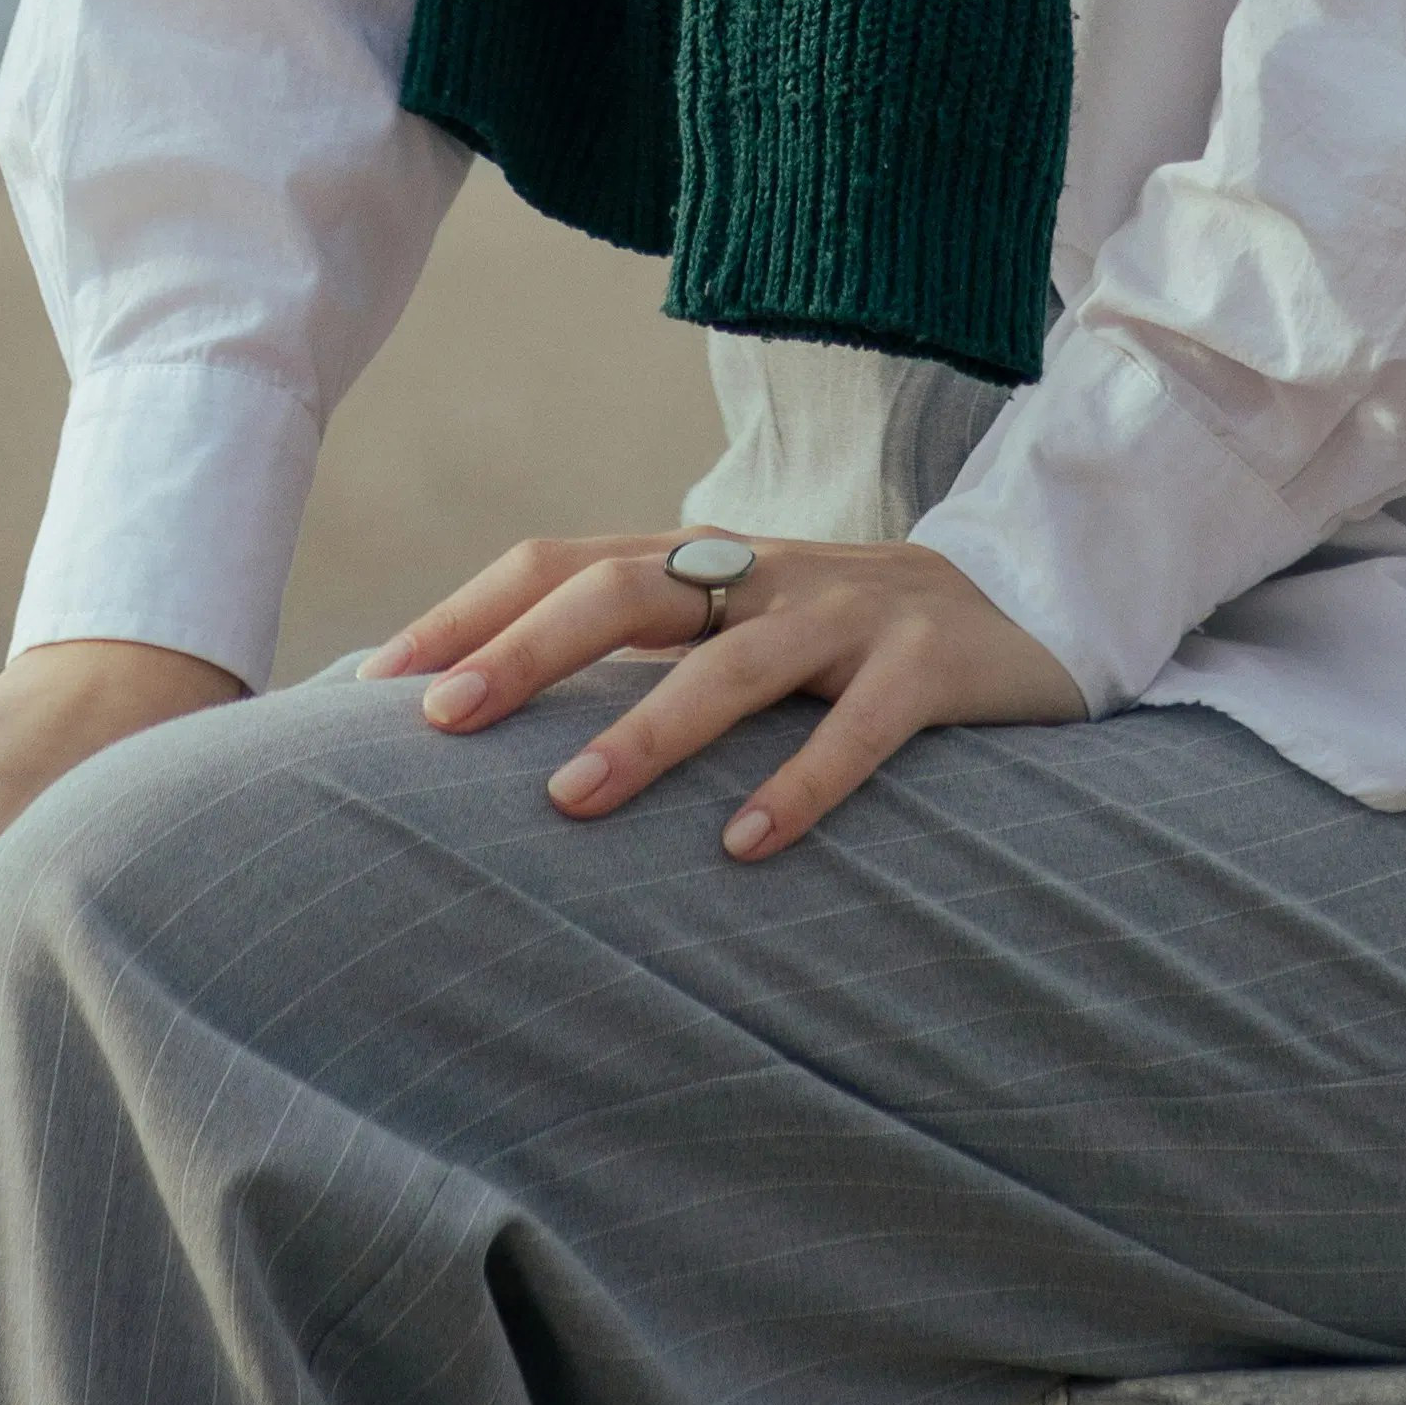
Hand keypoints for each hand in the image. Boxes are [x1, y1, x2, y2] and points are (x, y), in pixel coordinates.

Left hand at [376, 533, 1080, 856]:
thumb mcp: (740, 630)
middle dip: (525, 653)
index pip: (563, 561)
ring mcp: (850, 612)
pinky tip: (745, 846)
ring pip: (732, 661)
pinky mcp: (930, 663)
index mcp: (707, 558)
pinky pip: (859, 725)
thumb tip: (493, 722)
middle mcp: (765, 570)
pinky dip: (799, 781)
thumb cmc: (847, 642)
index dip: (471, 611)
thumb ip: (643, 657)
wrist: (1028, 602)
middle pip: (623, 587)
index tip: (377, 683)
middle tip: (442, 725)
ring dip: (645, 730)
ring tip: (570, 801)